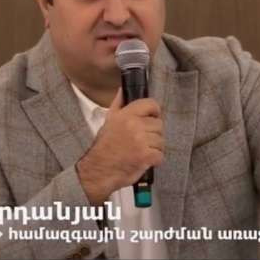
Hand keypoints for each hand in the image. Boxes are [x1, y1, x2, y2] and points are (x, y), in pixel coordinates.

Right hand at [76, 88, 163, 204]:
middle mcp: (134, 125)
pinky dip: (154, 160)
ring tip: (141, 151)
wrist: (98, 170)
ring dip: (154, 148)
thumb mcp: (108, 120)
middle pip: (159, 125)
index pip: (151, 104)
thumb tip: (123, 89)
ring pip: (161, 140)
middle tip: (142, 141)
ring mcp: (141, 141)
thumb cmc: (104, 147)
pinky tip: (143, 160)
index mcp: (126, 115)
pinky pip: (160, 155)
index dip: (154, 112)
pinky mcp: (146, 156)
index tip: (152, 118)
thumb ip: (119, 103)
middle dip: (153, 134)